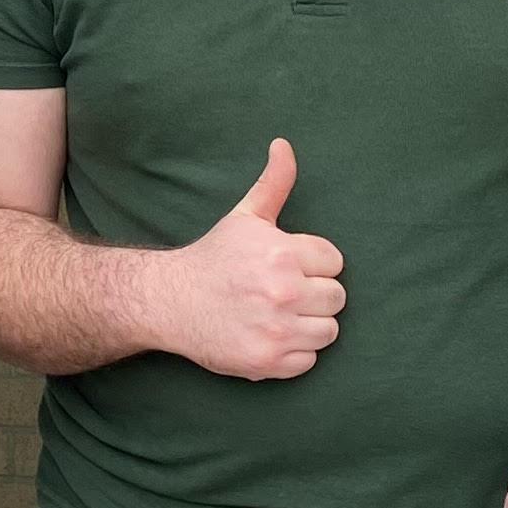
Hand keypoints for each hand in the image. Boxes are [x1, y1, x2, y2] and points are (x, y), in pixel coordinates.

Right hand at [155, 140, 344, 381]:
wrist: (170, 302)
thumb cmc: (214, 258)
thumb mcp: (245, 217)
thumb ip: (274, 183)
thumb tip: (284, 144)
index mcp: (283, 254)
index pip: (335, 262)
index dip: (313, 264)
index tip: (287, 267)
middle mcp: (283, 293)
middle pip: (337, 298)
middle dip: (314, 294)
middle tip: (283, 293)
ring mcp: (277, 330)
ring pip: (329, 331)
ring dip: (308, 325)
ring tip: (279, 315)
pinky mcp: (268, 362)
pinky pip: (309, 360)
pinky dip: (294, 354)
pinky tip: (270, 336)